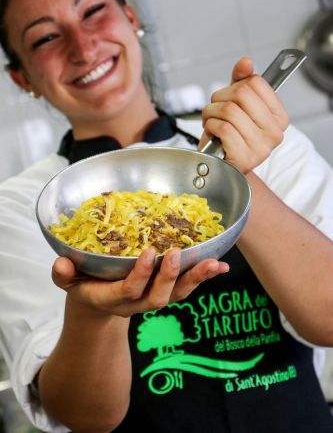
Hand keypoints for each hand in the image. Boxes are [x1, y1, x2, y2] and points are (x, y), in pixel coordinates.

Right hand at [52, 248, 228, 317]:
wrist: (98, 301)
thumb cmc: (84, 284)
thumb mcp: (69, 279)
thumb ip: (64, 274)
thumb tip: (61, 263)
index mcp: (112, 298)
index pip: (129, 291)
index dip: (141, 275)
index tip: (149, 252)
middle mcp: (136, 302)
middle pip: (159, 297)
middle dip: (170, 277)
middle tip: (178, 253)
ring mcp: (153, 298)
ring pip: (178, 294)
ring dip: (197, 279)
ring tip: (215, 264)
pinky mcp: (165, 292)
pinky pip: (186, 288)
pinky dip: (204, 277)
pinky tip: (221, 265)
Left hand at [199, 57, 288, 173]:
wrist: (223, 167)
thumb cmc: (230, 135)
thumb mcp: (236, 105)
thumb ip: (241, 82)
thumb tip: (246, 62)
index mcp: (279, 117)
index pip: (256, 82)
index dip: (235, 85)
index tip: (229, 98)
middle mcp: (275, 132)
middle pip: (241, 94)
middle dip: (219, 98)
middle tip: (215, 110)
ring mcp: (261, 147)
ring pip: (229, 110)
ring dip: (211, 113)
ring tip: (211, 122)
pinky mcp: (244, 157)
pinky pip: (223, 128)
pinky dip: (210, 127)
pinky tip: (212, 134)